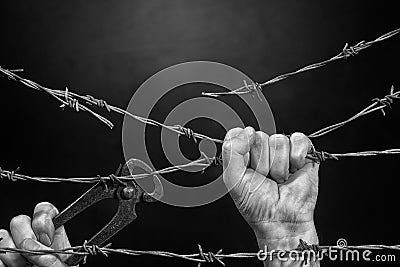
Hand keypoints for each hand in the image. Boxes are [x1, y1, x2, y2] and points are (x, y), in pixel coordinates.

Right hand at [0, 202, 69, 266]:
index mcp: (51, 232)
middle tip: (34, 255)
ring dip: (13, 253)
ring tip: (24, 266)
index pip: (43, 210)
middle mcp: (31, 236)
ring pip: (3, 234)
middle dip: (26, 238)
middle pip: (19, 220)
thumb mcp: (65, 264)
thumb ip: (57, 258)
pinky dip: (2, 261)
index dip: (43, 221)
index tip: (48, 240)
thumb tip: (45, 255)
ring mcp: (13, 246)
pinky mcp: (1, 257)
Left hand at [222, 127, 318, 263]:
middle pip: (260, 137)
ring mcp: (283, 150)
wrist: (280, 220)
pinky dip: (296, 157)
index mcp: (245, 152)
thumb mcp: (233, 178)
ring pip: (278, 140)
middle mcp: (264, 149)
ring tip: (279, 179)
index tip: (248, 169)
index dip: (244, 151)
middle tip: (265, 178)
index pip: (241, 134)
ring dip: (279, 166)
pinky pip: (298, 139)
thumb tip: (246, 131)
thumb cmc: (256, 204)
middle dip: (262, 162)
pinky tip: (294, 170)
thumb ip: (231, 151)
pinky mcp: (304, 153)